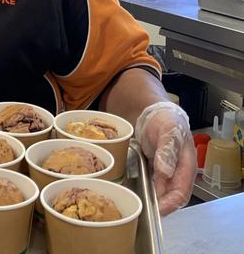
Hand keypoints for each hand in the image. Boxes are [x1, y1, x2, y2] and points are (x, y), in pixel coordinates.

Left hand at [135, 101, 196, 215]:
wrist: (155, 113)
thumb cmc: (166, 121)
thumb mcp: (168, 132)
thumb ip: (167, 151)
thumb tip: (165, 172)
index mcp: (186, 166)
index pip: (181, 193)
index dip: (170, 204)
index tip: (156, 209)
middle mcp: (178, 172)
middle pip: (170, 197)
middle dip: (158, 205)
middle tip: (141, 208)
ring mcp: (167, 172)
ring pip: (160, 193)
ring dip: (150, 199)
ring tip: (136, 202)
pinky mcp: (156, 171)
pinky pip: (151, 185)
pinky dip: (144, 190)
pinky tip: (134, 191)